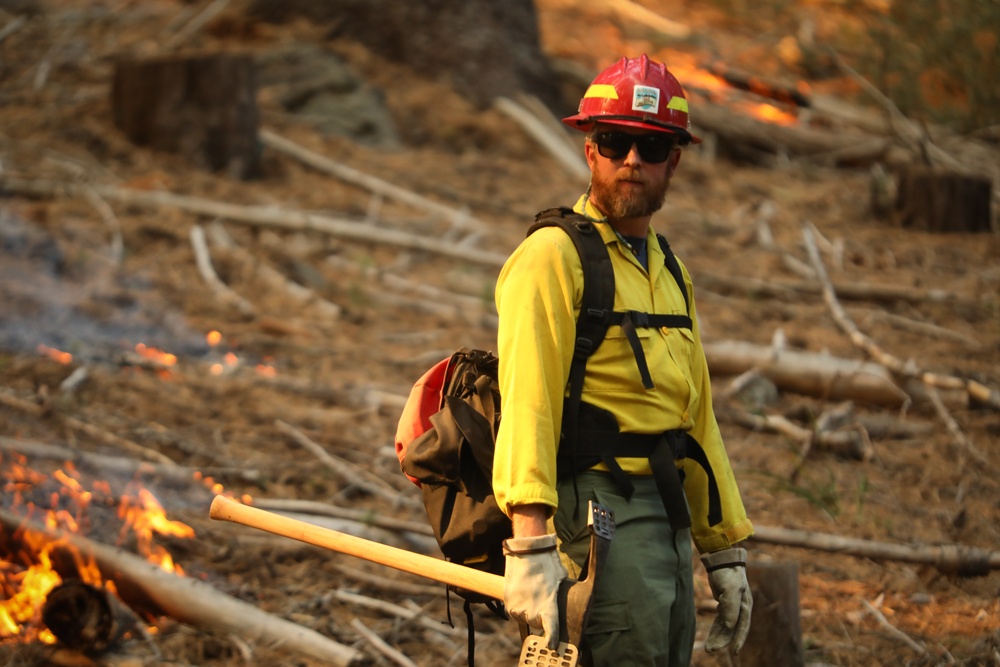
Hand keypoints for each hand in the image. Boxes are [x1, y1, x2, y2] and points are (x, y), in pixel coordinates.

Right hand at [503, 533, 566, 648]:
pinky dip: (518, 608)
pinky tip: (523, 596)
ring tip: (532, 596)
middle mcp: (532, 608)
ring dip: (528, 612)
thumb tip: (561, 600)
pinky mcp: (508, 600)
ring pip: (524, 619)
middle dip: (540, 617)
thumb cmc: (547, 563)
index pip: (550, 628)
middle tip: (542, 603)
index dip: (551, 639)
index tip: (552, 646)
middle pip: (536, 624)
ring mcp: (518, 605)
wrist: (527, 549)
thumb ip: (559, 594)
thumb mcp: (560, 579)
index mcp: (548, 604)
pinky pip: (514, 612)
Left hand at [701, 546, 751, 653]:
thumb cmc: (728, 573)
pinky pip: (720, 620)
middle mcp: (741, 608)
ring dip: (718, 637)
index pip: (742, 626)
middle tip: (711, 650)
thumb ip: (731, 607)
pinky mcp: (724, 603)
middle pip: (732, 629)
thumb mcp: (730, 589)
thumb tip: (730, 626)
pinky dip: (716, 629)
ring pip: (725, 626)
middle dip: (723, 641)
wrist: (722, 559)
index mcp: (745, 605)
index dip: (739, 640)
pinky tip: (711, 637)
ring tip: (709, 648)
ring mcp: (733, 606)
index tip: (735, 652)